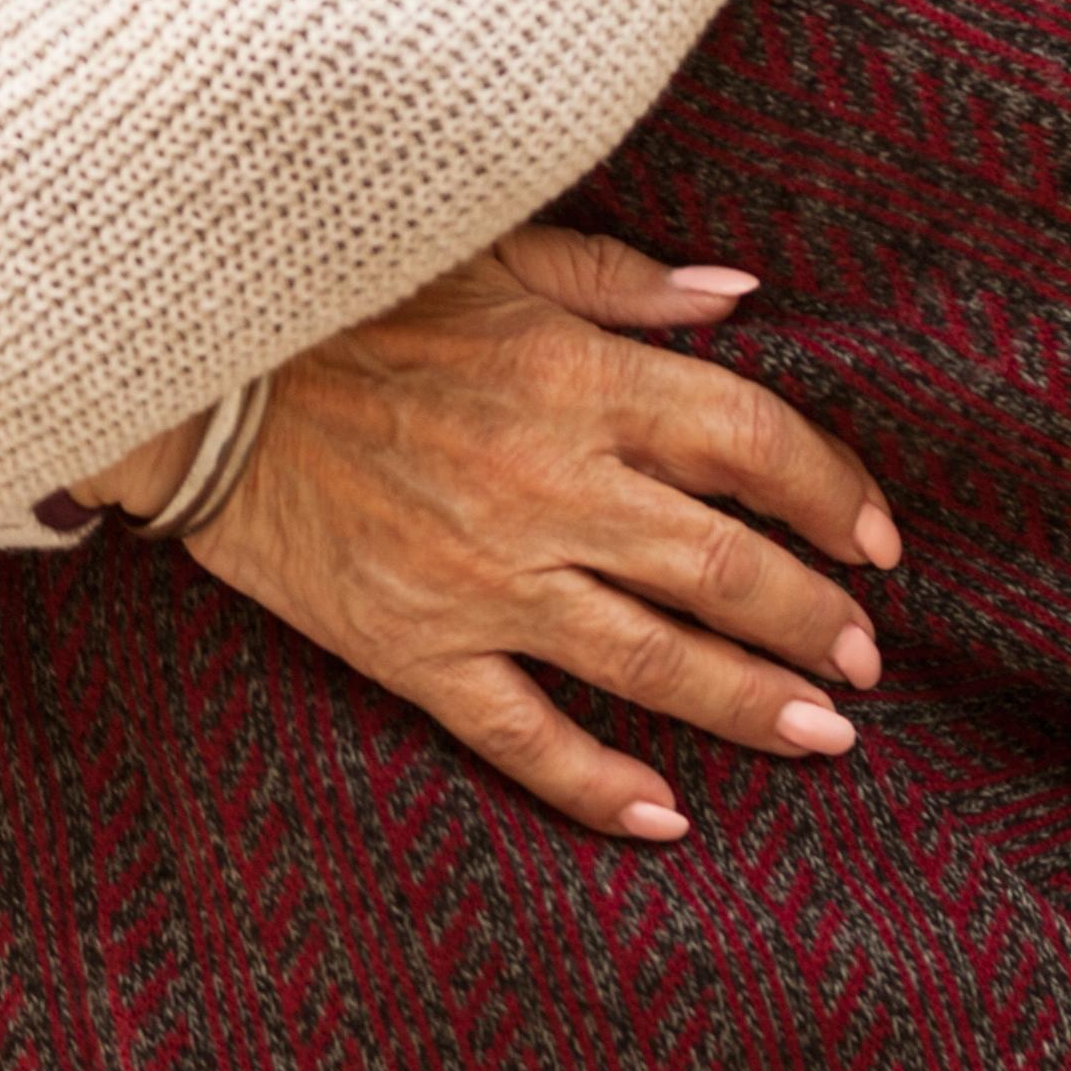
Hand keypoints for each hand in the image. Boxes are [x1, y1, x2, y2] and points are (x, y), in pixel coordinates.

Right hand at [87, 226, 899, 843]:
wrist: (192, 372)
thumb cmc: (343, 298)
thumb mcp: (485, 252)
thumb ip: (617, 279)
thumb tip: (737, 293)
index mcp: (574, 377)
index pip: (751, 441)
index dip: (834, 492)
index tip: (878, 537)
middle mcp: (549, 485)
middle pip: (723, 564)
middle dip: (814, 615)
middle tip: (868, 656)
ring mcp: (484, 578)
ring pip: (651, 660)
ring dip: (753, 703)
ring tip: (829, 735)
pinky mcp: (415, 646)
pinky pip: (522, 734)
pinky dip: (597, 784)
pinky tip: (665, 818)